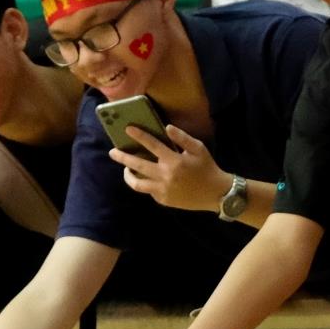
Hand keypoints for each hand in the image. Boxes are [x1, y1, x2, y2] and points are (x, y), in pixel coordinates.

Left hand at [109, 126, 230, 212]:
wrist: (216, 194)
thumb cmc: (207, 168)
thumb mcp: (198, 149)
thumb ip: (182, 138)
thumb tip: (167, 128)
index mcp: (173, 161)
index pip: (152, 145)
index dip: (139, 136)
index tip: (127, 129)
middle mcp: (165, 176)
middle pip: (137, 165)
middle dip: (122, 157)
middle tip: (113, 152)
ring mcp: (162, 190)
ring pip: (137, 184)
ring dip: (128, 176)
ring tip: (125, 170)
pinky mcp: (163, 200)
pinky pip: (149, 191)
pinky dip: (145, 184)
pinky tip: (144, 178)